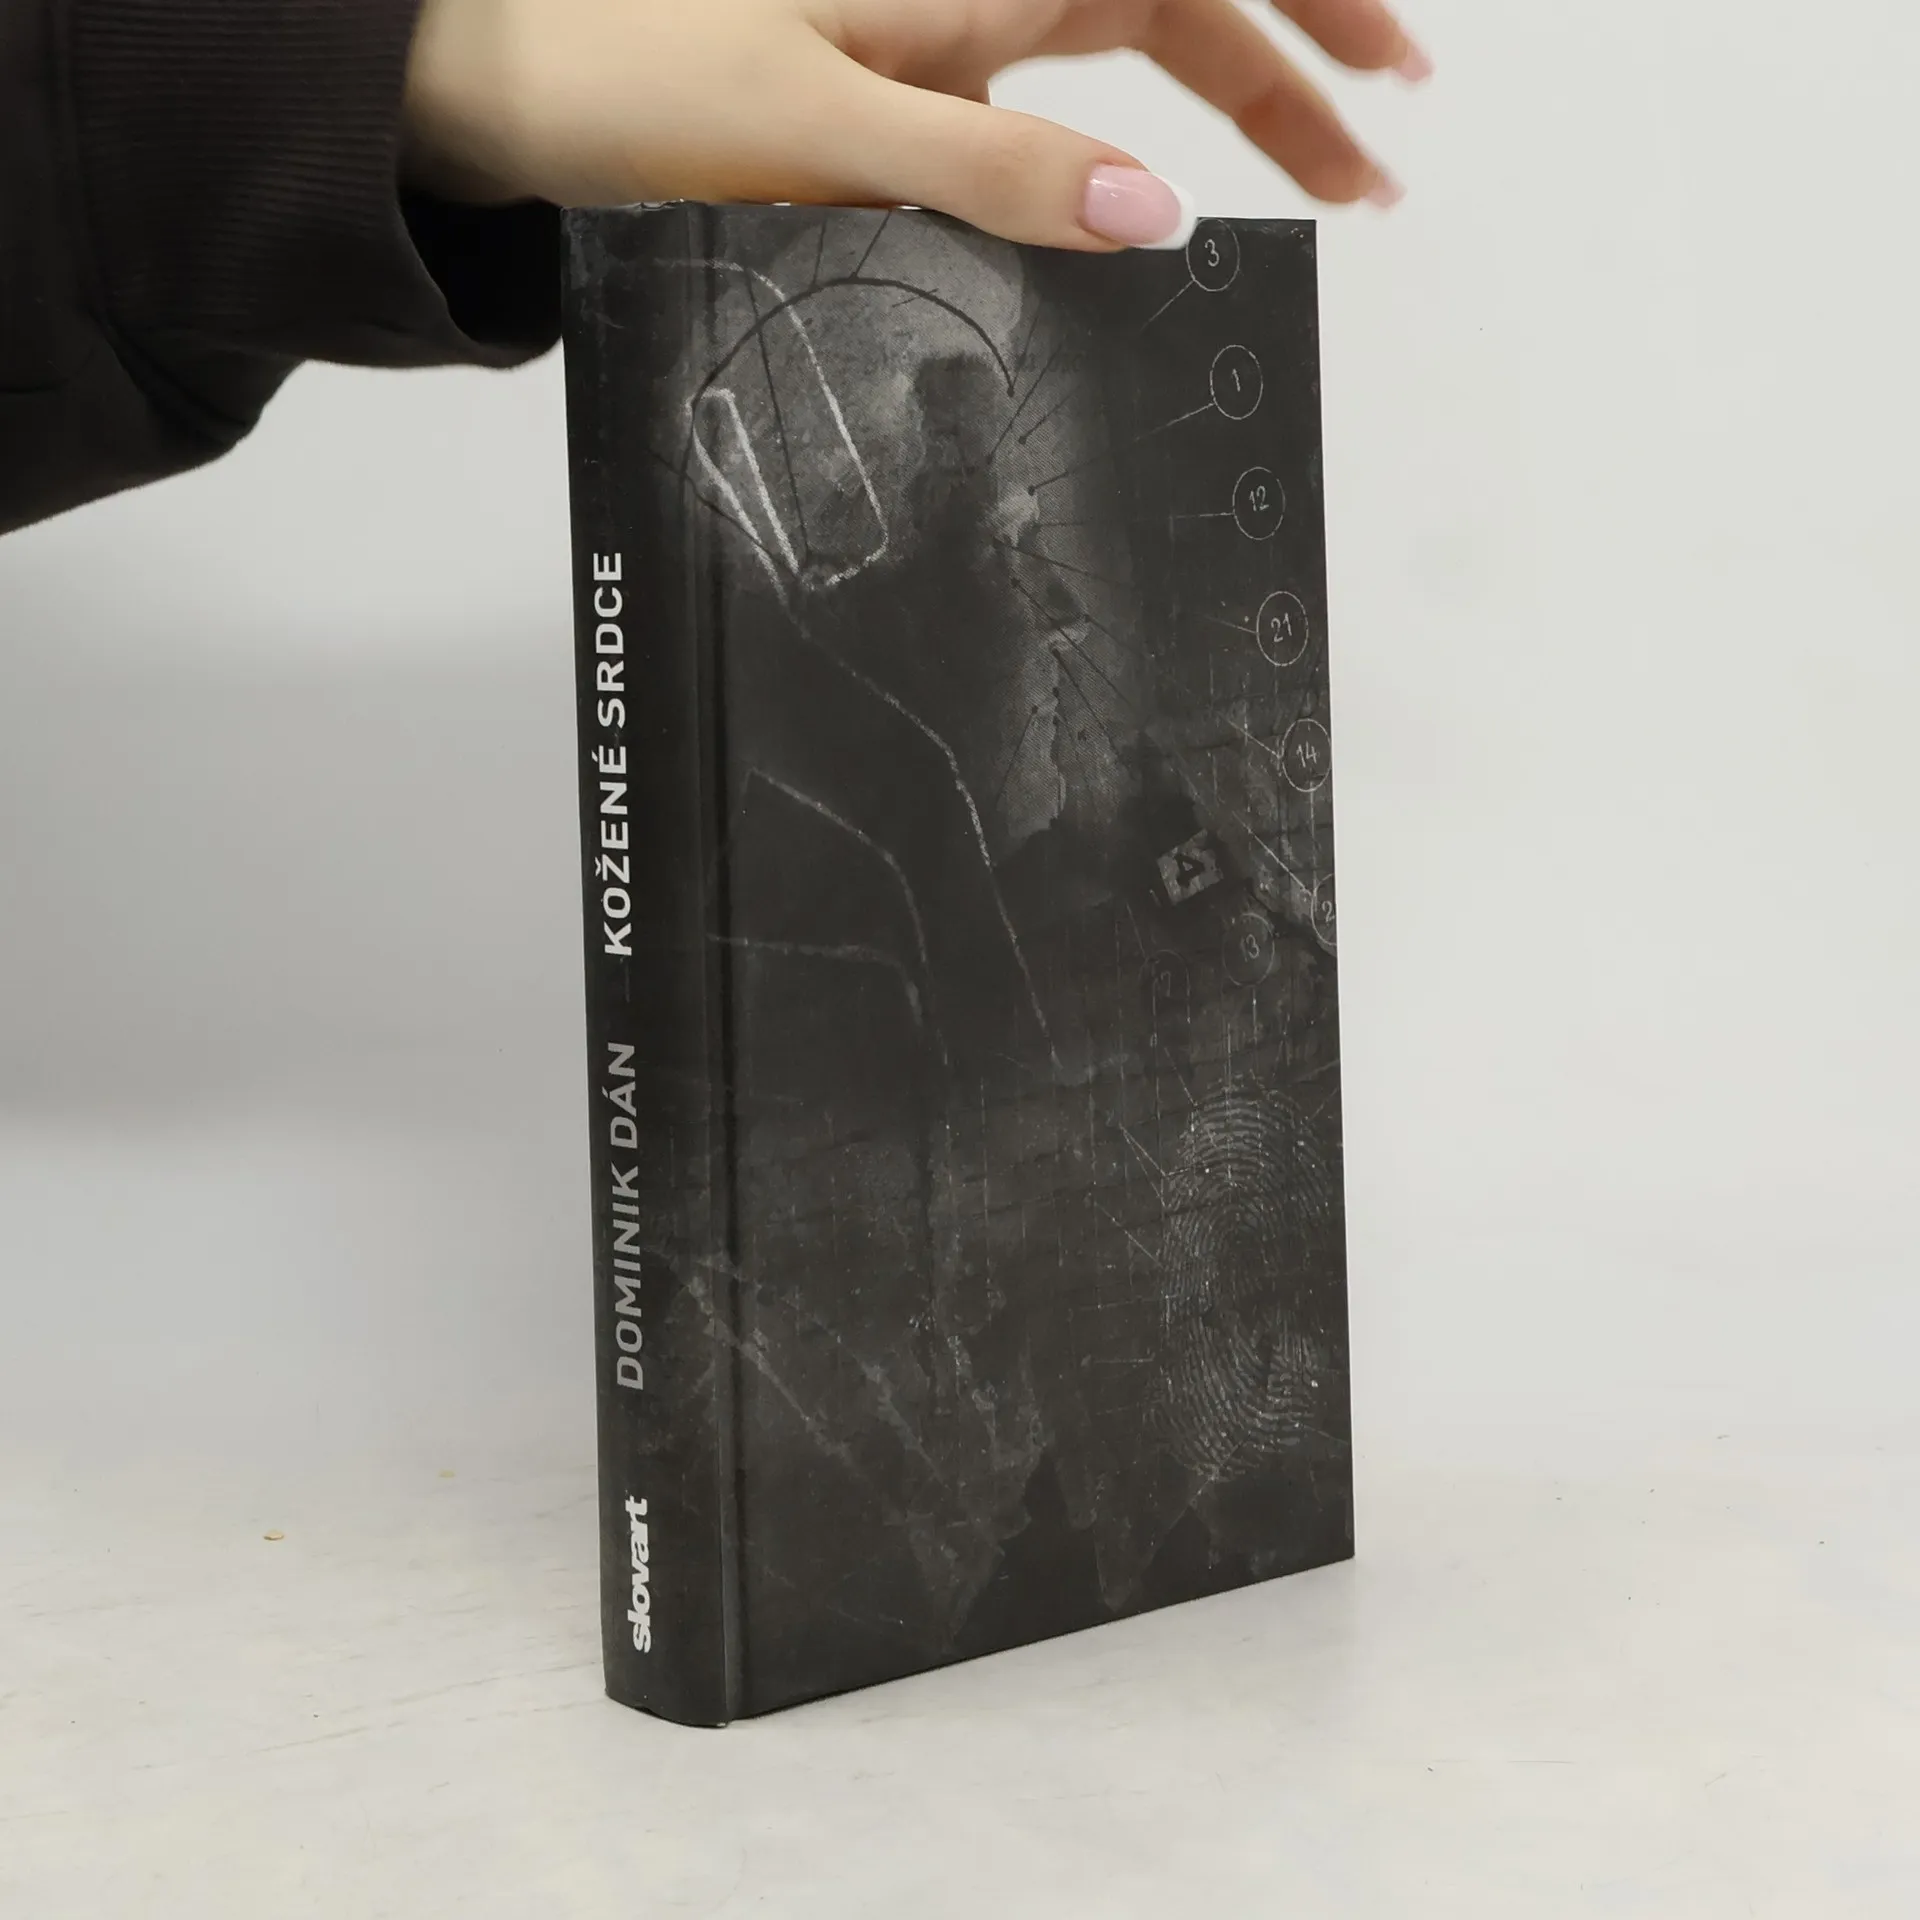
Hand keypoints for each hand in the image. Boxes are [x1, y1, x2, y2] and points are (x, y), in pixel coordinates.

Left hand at [403, 0, 1429, 248]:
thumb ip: (992, 167)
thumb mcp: (818, 124)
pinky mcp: (907, 71)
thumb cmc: (610, 67)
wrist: (486, 74)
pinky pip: (1051, 91)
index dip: (1307, 10)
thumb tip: (1150, 212)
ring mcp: (945, 21)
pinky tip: (1155, 189)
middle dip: (1300, 59)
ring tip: (1321, 172)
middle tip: (1384, 152)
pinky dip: (1122, 131)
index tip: (1391, 80)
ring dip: (1233, 93)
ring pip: (1131, 36)